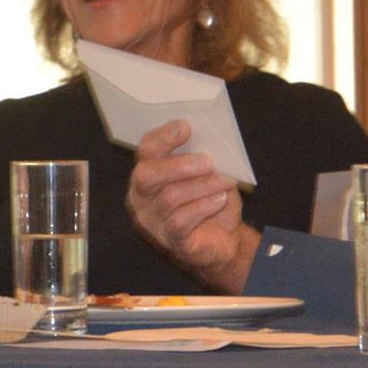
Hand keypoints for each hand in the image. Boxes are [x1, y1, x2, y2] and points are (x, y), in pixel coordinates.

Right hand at [125, 119, 260, 293]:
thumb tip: (211, 141)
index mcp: (149, 174)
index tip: (185, 127)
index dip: (163, 137)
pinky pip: (180, 221)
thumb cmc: (211, 203)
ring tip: (226, 181)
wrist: (224, 240)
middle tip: (208, 161)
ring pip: (170, 197)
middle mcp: (142, 197)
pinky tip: (219, 200)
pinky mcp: (168, 240)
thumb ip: (203, 158)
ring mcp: (152, 221)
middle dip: (178, 165)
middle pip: (146, 175)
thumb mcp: (209, 176)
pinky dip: (203, 207)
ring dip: (202, 185)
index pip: (146, 151)